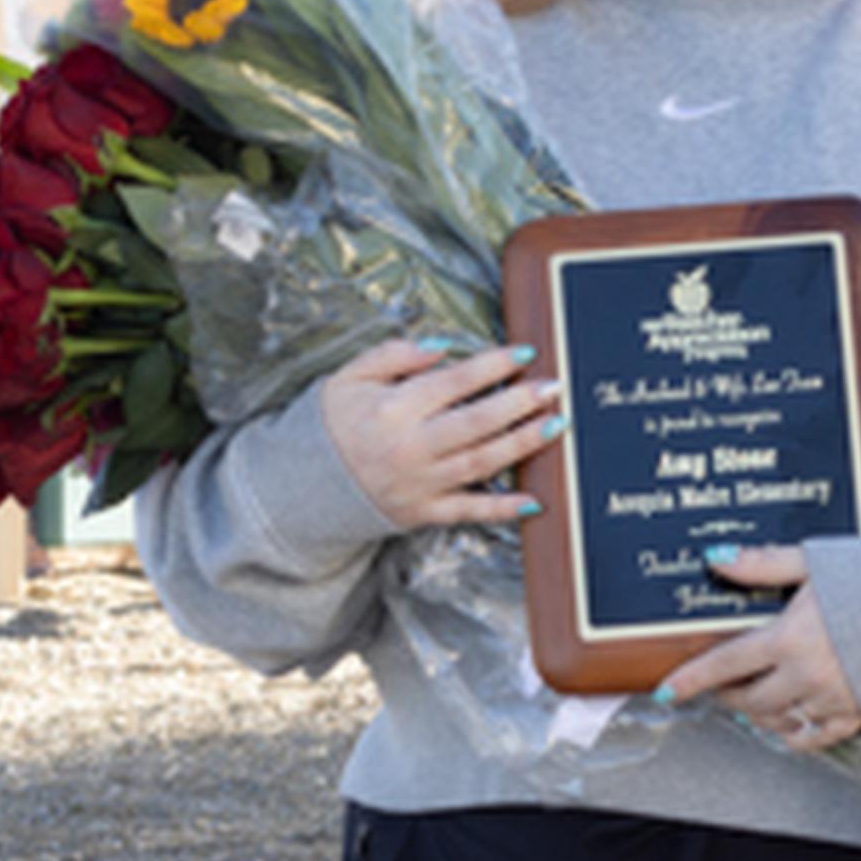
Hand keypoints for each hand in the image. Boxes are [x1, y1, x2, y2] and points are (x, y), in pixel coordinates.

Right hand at [317, 339, 558, 531]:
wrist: (305, 483)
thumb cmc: (334, 423)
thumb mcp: (351, 376)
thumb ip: (394, 355)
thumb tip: (441, 348)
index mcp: (393, 409)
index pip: (454, 382)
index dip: (494, 365)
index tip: (525, 351)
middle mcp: (410, 447)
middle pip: (477, 422)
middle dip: (521, 403)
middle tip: (554, 387)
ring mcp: (420, 483)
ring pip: (481, 462)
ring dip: (523, 443)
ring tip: (555, 424)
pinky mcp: (424, 512)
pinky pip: (470, 511)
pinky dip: (504, 508)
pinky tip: (535, 499)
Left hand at [657, 546, 860, 749]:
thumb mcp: (811, 560)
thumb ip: (760, 562)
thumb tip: (717, 559)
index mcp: (790, 638)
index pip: (725, 666)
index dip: (690, 680)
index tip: (666, 691)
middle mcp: (807, 675)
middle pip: (749, 700)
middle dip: (727, 694)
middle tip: (721, 685)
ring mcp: (833, 698)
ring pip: (778, 721)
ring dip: (757, 714)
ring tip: (752, 700)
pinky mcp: (859, 710)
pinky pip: (817, 738)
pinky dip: (795, 734)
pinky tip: (788, 723)